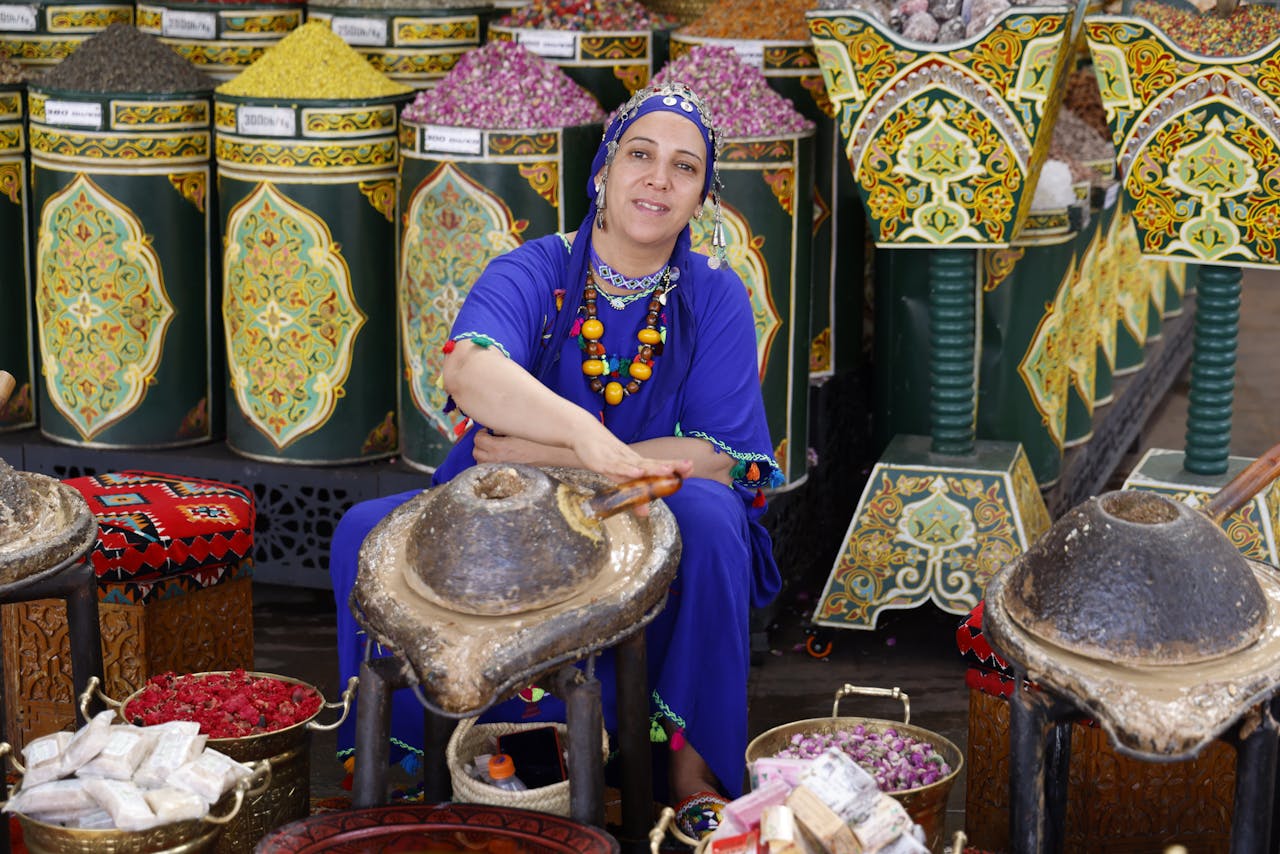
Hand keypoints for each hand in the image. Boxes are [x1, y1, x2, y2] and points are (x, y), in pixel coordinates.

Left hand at [473, 431, 566, 466]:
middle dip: (480, 443)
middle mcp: (498, 460)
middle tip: (490, 438)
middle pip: (476, 452)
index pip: (478, 440)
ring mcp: (503, 468)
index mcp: (499, 448)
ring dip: (484, 454)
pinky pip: (492, 468)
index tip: (488, 430)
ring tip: (493, 447)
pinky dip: (491, 462)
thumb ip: (501, 427)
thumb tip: (492, 428)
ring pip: (481, 462)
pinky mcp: (508, 472)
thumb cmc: (538, 440)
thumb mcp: (517, 429)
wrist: (553, 453)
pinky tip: (500, 455)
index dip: (481, 433)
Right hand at [569, 432, 691, 516]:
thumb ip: (632, 493)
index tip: (691, 468)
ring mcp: (618, 460)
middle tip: (688, 467)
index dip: (674, 466)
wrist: (583, 433)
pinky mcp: (604, 462)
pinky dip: (627, 470)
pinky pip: (617, 467)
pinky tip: (637, 473)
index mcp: (637, 463)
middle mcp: (631, 460)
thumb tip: (645, 512)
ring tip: (668, 471)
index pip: (658, 465)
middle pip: (653, 464)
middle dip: (671, 466)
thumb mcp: (619, 476)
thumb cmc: (604, 454)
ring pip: (638, 465)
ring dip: (653, 468)